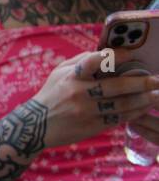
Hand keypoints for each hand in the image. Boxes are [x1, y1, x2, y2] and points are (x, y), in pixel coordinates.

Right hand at [33, 50, 158, 148]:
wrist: (34, 127)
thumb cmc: (50, 95)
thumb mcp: (58, 73)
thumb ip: (81, 61)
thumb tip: (107, 53)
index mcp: (71, 77)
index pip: (94, 61)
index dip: (114, 56)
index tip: (132, 54)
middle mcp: (79, 94)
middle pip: (116, 87)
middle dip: (141, 83)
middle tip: (158, 80)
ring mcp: (87, 112)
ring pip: (122, 105)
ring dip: (143, 100)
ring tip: (157, 95)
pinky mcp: (92, 127)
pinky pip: (119, 118)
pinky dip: (134, 113)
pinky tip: (144, 107)